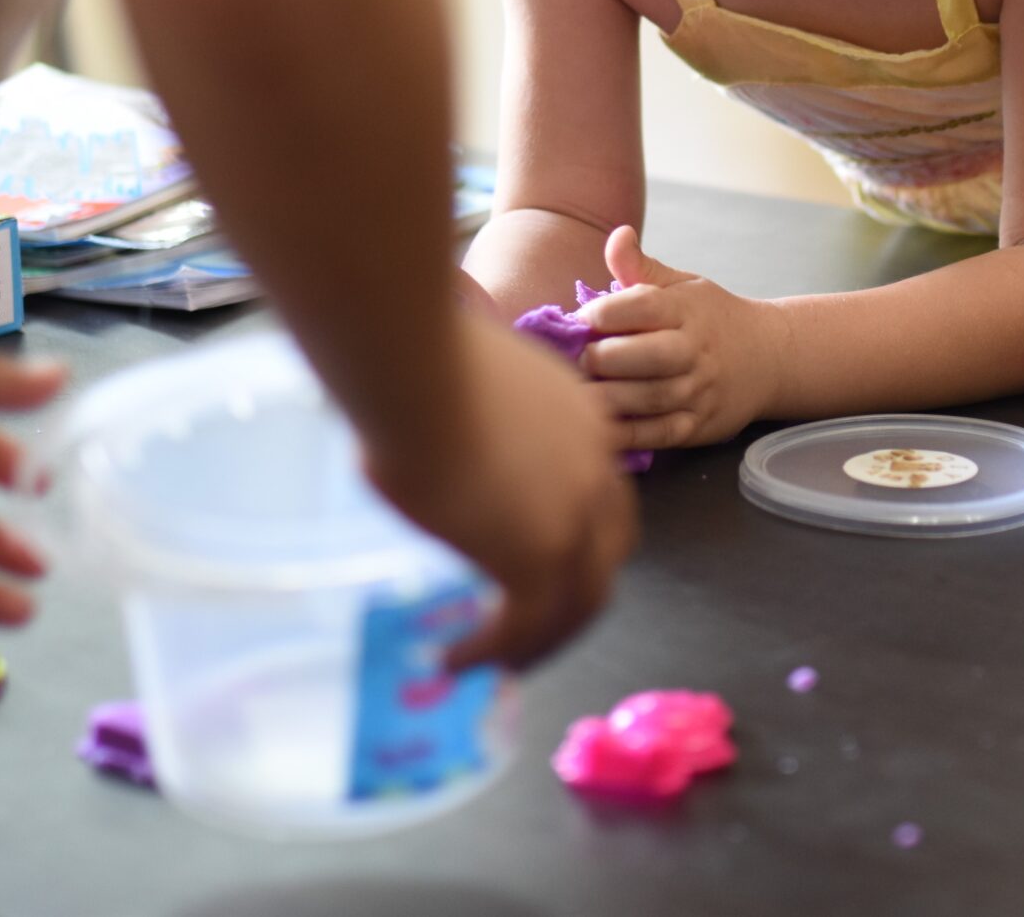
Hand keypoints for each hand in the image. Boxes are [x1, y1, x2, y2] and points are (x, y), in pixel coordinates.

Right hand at [366, 311, 637, 672]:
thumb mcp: (473, 390)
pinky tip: (456, 659)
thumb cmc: (421, 361)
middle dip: (574, 600)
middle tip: (533, 629)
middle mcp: (595, 471)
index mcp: (585, 424)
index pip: (603, 499)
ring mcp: (575, 515)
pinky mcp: (538, 555)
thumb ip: (482, 428)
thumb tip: (438, 444)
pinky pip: (526, 624)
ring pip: (580, 602)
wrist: (415, 366)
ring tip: (500, 662)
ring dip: (541, 640)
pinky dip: (495, 650)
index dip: (578, 538)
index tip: (540, 563)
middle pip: (608, 555)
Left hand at [579, 226, 789, 452]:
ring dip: (608, 399)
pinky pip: (658, 435)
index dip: (604, 312)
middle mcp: (695, 350)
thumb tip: (618, 234)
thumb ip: (641, 267)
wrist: (767, 358)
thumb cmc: (709, 317)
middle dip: (605, 359)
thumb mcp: (682, 285)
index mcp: (687, 309)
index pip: (644, 306)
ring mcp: (699, 391)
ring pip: (650, 399)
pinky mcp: (697, 426)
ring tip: (576, 394)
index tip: (578, 319)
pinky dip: (625, 436)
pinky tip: (595, 430)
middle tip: (578, 359)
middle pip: (648, 356)